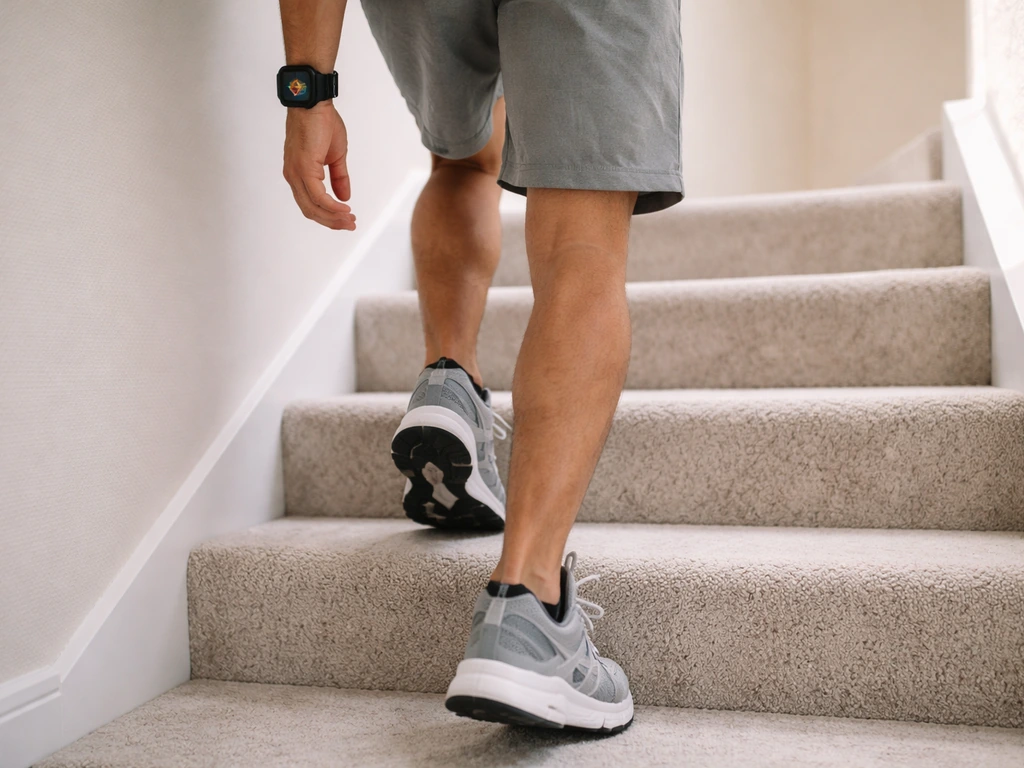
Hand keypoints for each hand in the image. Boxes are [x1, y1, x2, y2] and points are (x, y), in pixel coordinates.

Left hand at [283, 103, 355, 230]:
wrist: (313, 103)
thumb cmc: (321, 123)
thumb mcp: (335, 156)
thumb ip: (339, 177)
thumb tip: (344, 197)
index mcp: (299, 174)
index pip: (311, 204)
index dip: (328, 215)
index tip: (347, 219)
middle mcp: (293, 176)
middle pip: (310, 210)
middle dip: (332, 222)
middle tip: (351, 224)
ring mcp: (296, 174)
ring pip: (312, 207)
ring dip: (333, 217)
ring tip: (350, 219)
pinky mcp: (303, 169)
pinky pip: (318, 196)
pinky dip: (332, 206)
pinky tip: (345, 208)